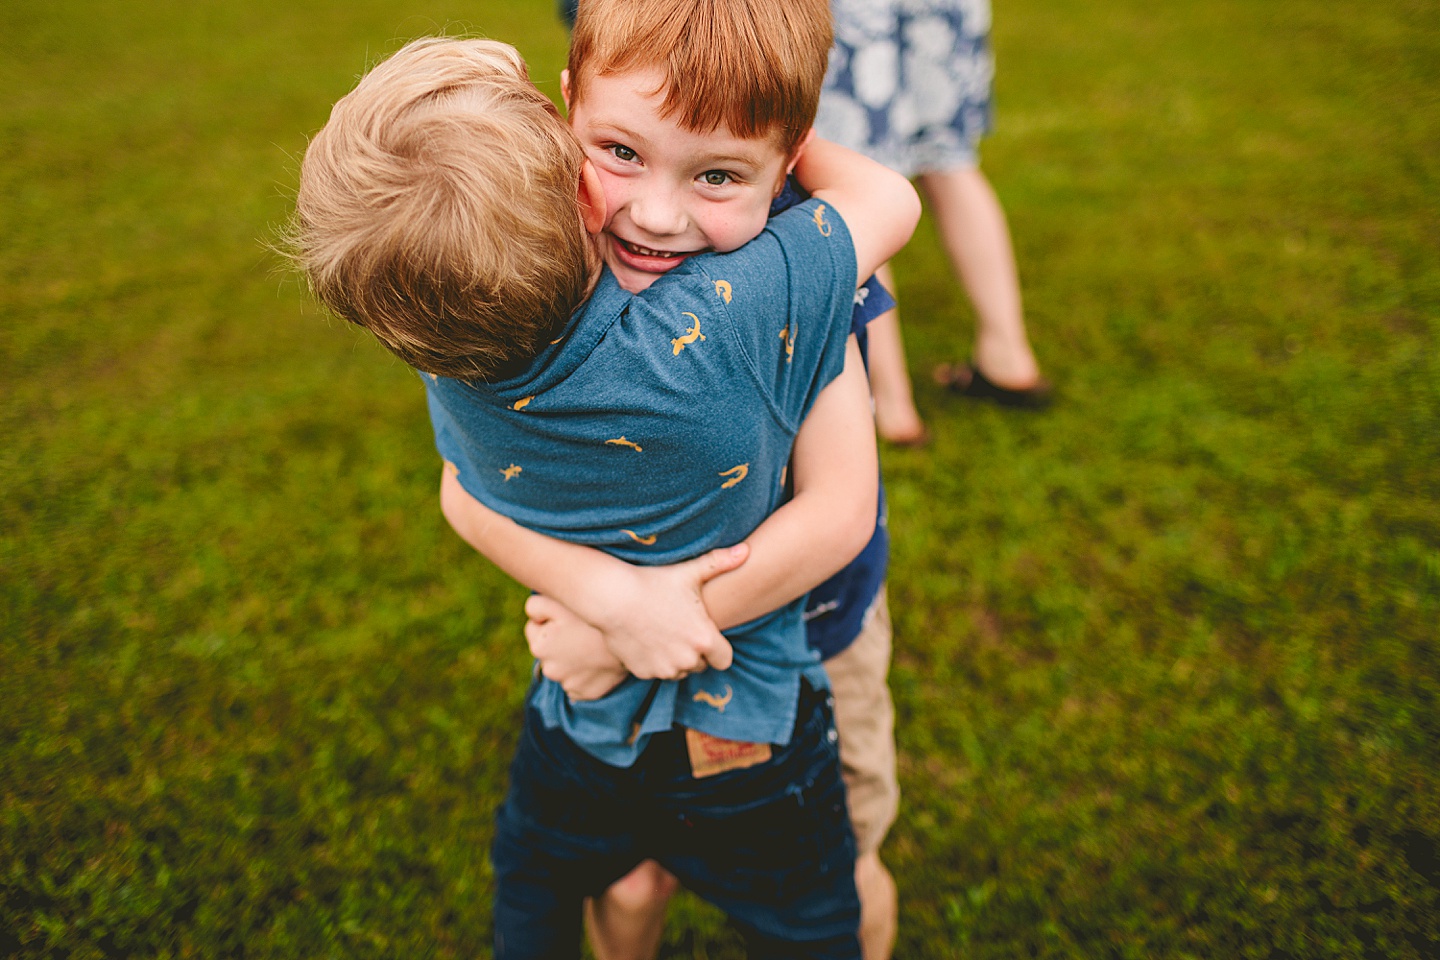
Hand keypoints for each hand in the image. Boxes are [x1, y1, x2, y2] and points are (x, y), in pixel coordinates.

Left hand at [524, 594, 628, 700]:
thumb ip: (534, 606)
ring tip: (592, 646)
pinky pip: (579, 683)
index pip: (533, 628)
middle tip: (581, 632)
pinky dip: (585, 674)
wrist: (629, 636)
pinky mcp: (586, 693)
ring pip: (564, 667)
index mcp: (539, 647)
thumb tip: (533, 617)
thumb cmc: (591, 617)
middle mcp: (550, 670)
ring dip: (572, 659)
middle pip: (549, 650)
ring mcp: (569, 684)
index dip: (548, 620)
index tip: (567, 618)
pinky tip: (596, 662)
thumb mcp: (557, 602)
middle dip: (559, 641)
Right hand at [591, 543, 747, 678]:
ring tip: (662, 632)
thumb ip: (720, 563)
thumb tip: (747, 550)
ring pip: (677, 670)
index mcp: (704, 639)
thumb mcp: (689, 572)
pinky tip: (646, 638)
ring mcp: (664, 669)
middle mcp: (687, 660)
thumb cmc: (653, 581)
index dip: (717, 648)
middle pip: (699, 664)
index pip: (724, 660)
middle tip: (681, 628)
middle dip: (694, 652)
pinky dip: (653, 661)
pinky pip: (655, 672)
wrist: (613, 597)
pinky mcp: (643, 673)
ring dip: (674, 658)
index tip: (706, 634)